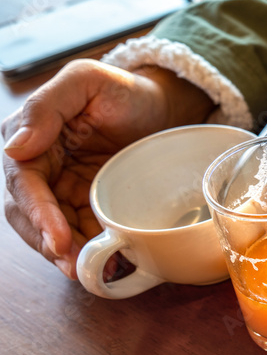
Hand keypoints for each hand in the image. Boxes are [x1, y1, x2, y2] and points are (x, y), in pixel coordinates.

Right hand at [3, 59, 213, 278]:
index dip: (38, 213)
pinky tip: (104, 267)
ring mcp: (63, 189)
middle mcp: (41, 166)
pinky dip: (87, 252)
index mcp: (31, 136)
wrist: (163, 108)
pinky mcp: (88, 205)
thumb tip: (14, 147)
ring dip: (66, 255)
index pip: (23, 182)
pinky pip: (79, 233)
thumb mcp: (86, 81)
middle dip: (48, 243)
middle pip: (29, 214)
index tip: (57, 238)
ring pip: (50, 230)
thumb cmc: (125, 91)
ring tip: (89, 272)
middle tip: (75, 266)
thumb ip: (46, 107)